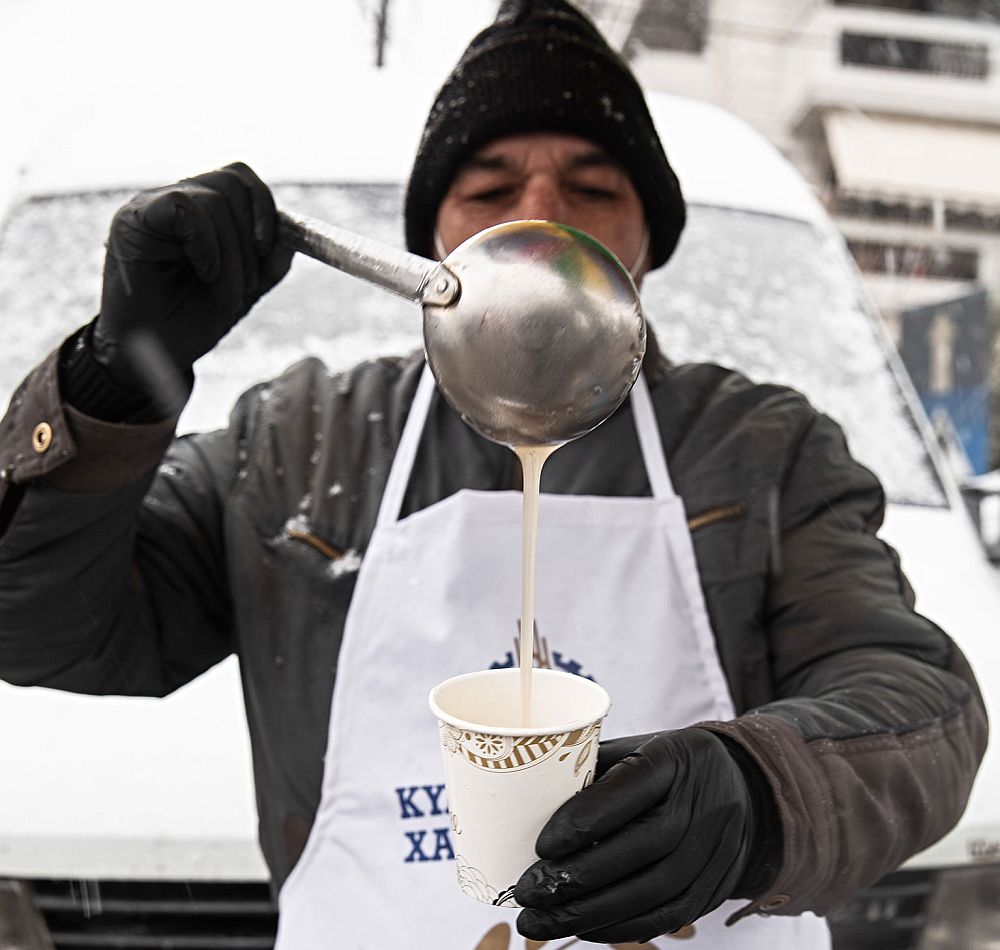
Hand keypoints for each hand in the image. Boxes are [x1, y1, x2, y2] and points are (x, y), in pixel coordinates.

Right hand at [93, 162, 292, 404]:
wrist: (155, 354)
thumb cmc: (192, 320)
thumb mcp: (244, 287)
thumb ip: (268, 260)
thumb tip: (288, 234)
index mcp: (201, 210)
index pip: (239, 177)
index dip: (264, 206)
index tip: (268, 247)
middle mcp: (174, 201)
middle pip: (232, 184)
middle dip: (249, 241)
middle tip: (245, 286)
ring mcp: (150, 206)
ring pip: (214, 199)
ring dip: (232, 254)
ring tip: (224, 291)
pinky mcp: (133, 220)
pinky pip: (183, 207)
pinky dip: (207, 244)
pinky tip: (205, 273)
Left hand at [514, 728, 763, 943]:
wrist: (740, 788)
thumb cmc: (664, 766)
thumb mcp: (635, 749)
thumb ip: (591, 771)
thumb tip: (522, 798)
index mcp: (674, 758)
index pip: (630, 788)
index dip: (584, 820)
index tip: (540, 845)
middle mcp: (702, 804)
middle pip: (642, 847)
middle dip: (578, 877)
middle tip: (526, 892)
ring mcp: (714, 849)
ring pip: (653, 891)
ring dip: (590, 913)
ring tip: (539, 921)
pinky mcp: (715, 887)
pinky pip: (666, 916)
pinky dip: (619, 927)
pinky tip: (581, 928)